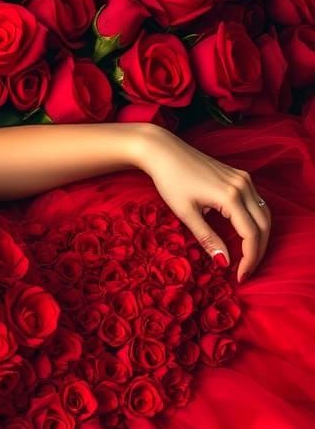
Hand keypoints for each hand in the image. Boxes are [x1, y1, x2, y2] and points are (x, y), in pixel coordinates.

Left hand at [137, 126, 270, 282]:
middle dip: (258, 251)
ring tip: (247, 257)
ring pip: (264, 213)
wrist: (163, 152)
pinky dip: (255, 222)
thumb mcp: (186, 214)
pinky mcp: (239, 176)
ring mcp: (244, 179)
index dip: (249, 258)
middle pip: (264, 225)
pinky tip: (244, 235)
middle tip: (246, 271)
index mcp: (231, 196)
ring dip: (259, 236)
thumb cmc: (170, 181)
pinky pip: (256, 203)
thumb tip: (224, 262)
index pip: (251, 234)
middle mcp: (243, 186)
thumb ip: (207, 239)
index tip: (240, 276)